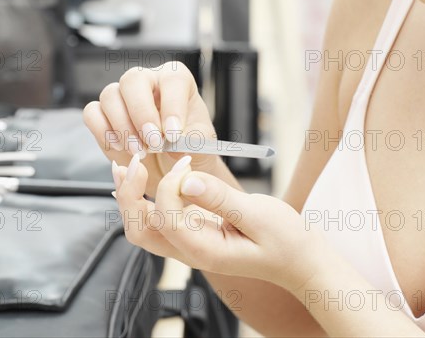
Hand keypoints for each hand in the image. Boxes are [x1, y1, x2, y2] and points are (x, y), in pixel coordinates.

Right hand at [83, 62, 217, 196]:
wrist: (172, 166)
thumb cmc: (188, 148)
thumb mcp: (200, 147)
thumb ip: (191, 143)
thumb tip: (175, 147)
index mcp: (176, 80)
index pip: (173, 79)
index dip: (172, 105)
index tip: (173, 134)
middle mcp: (148, 81)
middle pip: (133, 79)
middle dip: (141, 113)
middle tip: (152, 143)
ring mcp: (122, 95)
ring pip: (110, 95)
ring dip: (123, 127)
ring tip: (139, 152)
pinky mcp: (103, 114)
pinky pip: (92, 113)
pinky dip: (103, 132)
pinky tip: (121, 148)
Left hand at [113, 154, 325, 292]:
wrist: (298, 260)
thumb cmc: (285, 240)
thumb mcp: (258, 215)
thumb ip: (221, 199)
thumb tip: (186, 180)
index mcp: (203, 251)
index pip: (166, 218)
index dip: (168, 186)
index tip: (187, 163)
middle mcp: (189, 251)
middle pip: (140, 231)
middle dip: (128, 197)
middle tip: (132, 164)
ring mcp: (188, 244)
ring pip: (143, 227)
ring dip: (130, 198)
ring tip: (126, 167)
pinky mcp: (193, 233)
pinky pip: (158, 220)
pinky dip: (144, 199)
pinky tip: (143, 179)